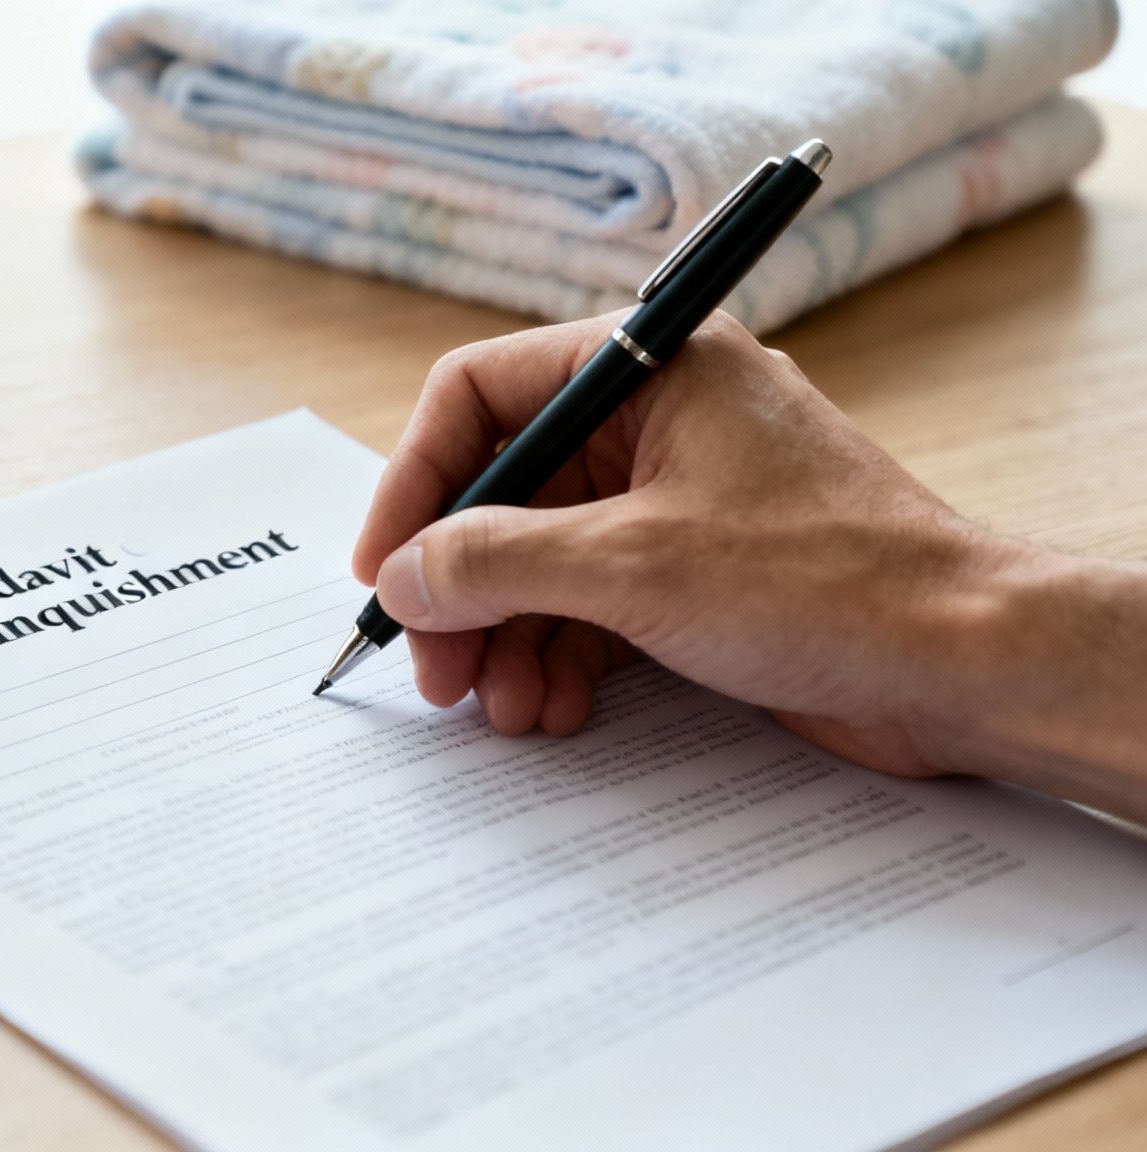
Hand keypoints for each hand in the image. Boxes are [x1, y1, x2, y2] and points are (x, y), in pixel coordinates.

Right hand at [354, 312, 1146, 816]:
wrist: (968, 665)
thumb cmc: (831, 582)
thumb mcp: (632, 565)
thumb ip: (495, 561)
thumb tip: (404, 576)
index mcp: (652, 365)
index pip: (482, 394)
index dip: (416, 482)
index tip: (385, 569)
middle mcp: (660, 417)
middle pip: (506, 490)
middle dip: (463, 587)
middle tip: (435, 670)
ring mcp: (680, 496)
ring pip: (544, 557)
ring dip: (508, 637)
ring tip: (502, 708)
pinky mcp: (699, 569)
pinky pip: (593, 600)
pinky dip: (562, 654)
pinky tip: (554, 708)